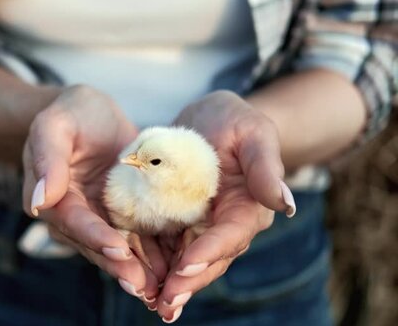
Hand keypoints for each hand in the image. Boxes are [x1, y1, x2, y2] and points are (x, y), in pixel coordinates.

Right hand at [22, 85, 167, 302]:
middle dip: (120, 266)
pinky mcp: (120, 214)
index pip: (74, 221)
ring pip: (118, 247)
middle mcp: (73, 214)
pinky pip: (136, 236)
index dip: (96, 237)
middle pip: (96, 244)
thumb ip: (47, 158)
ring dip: (138, 270)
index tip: (120, 252)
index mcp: (52, 196)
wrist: (91, 113)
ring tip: (161, 291)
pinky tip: (174, 270)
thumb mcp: (56, 124)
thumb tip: (37, 201)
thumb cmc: (71, 112)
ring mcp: (98, 217)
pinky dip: (153, 254)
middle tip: (145, 287)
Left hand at [155, 91, 295, 321]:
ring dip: (173, 286)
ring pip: (188, 262)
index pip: (230, 235)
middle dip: (188, 282)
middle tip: (166, 303)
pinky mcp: (179, 224)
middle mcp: (226, 224)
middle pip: (209, 259)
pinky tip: (140, 284)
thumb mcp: (252, 133)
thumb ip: (265, 167)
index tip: (186, 268)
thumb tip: (284, 203)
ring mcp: (202, 227)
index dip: (209, 252)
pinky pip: (168, 250)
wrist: (210, 120)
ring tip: (154, 305)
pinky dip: (157, 268)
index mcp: (247, 206)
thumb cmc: (236, 121)